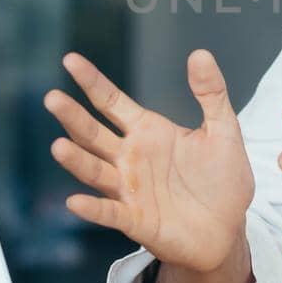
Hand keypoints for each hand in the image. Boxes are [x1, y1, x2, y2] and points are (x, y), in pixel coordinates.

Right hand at [44, 50, 252, 273]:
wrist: (229, 229)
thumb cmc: (222, 181)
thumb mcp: (224, 131)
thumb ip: (211, 94)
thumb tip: (200, 52)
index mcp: (148, 132)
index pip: (111, 102)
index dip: (92, 82)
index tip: (70, 60)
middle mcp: (130, 158)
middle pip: (93, 134)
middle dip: (73, 117)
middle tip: (52, 98)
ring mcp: (129, 190)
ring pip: (95, 171)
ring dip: (76, 160)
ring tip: (58, 146)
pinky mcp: (135, 221)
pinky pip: (110, 213)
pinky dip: (93, 208)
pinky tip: (75, 201)